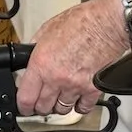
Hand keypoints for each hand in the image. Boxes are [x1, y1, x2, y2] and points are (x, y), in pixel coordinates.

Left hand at [18, 0, 129, 115]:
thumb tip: (29, 59)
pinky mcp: (93, 89)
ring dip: (59, 106)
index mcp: (41, 64)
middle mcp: (57, 78)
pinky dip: (79, 106)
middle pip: (43, 108)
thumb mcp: (47, 30)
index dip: (23, 106)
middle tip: (41, 100)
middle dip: (40, 106)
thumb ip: (35, 48)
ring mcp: (75, 86)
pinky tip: (77, 99)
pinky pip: (82, 108)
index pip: (26, 98)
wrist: (107, 24)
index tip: (24, 106)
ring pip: (62, 110)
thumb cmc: (81, 22)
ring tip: (59, 97)